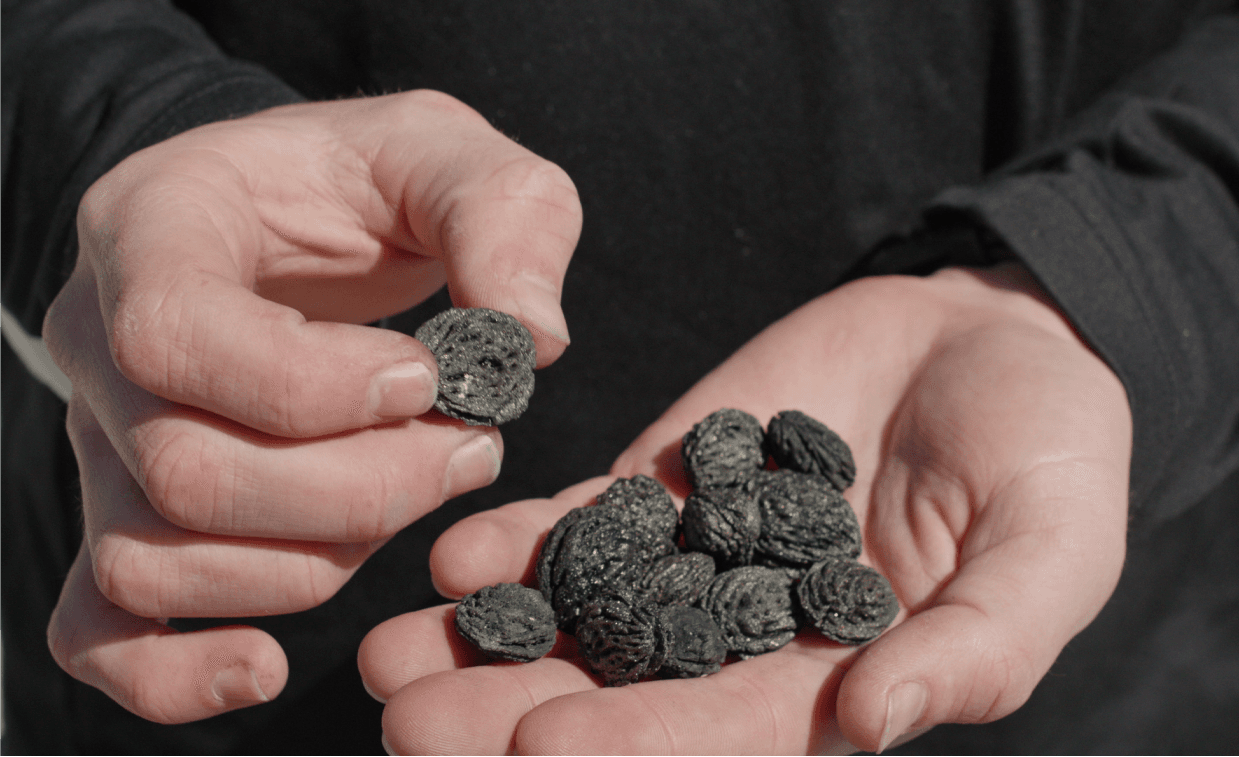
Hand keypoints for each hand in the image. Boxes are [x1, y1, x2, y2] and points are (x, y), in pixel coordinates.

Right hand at [41, 90, 582, 723]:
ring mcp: (102, 441)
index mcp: (153, 227)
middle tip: (471, 450)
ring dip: (317, 561)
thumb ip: (502, 216)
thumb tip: (535, 340)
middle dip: (358, 487)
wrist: (307, 213)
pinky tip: (265, 667)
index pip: (175, 335)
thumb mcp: (449, 152)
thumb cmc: (368, 180)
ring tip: (423, 492)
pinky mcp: (130, 514)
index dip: (312, 386)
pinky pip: (99, 627)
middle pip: (184, 471)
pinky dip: (171, 673)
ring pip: (160, 558)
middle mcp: (99, 344)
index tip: (428, 379)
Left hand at [360, 264, 1131, 754]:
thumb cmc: (1050, 455)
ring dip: (487, 640)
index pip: (728, 734)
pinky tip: (450, 558)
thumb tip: (872, 725)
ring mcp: (703, 560)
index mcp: (839, 682)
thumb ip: (979, 645)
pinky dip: (520, 542)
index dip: (638, 744)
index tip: (540, 745)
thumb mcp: (1051, 549)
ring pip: (583, 617)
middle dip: (516, 713)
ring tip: (388, 652)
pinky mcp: (671, 484)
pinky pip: (586, 521)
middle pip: (625, 693)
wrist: (992, 338)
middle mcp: (754, 640)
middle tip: (406, 719)